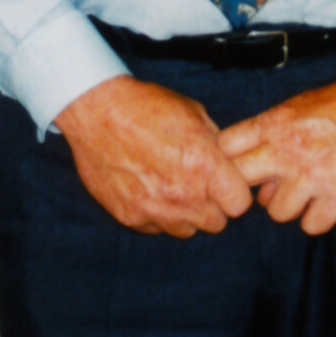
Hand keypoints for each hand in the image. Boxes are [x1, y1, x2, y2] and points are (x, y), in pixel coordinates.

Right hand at [54, 75, 253, 236]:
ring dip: (185, 214)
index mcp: (203, 166)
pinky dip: (156, 215)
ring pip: (186, 230)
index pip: (239, 204)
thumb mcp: (192, 113)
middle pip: (216, 223)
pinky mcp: (130, 216)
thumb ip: (215, 144)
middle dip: (212, 206)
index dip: (235, 193)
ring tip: (171, 187)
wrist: (96, 111)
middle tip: (198, 185)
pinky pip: (155, 228)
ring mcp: (154, 209)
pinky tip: (148, 189)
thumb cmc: (146, 106)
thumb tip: (229, 161)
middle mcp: (182, 194)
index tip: (225, 184)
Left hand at [216, 71, 335, 234]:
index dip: (223, 163)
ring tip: (305, 193)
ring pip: (276, 213)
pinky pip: (311, 225)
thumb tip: (251, 164)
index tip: (233, 169)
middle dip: (246, 191)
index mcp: (273, 125)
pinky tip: (325, 203)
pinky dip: (317, 218)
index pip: (224, 148)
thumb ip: (270, 134)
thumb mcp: (296, 106)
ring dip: (288, 206)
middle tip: (265, 189)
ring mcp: (311, 176)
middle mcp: (286, 152)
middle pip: (239, 183)